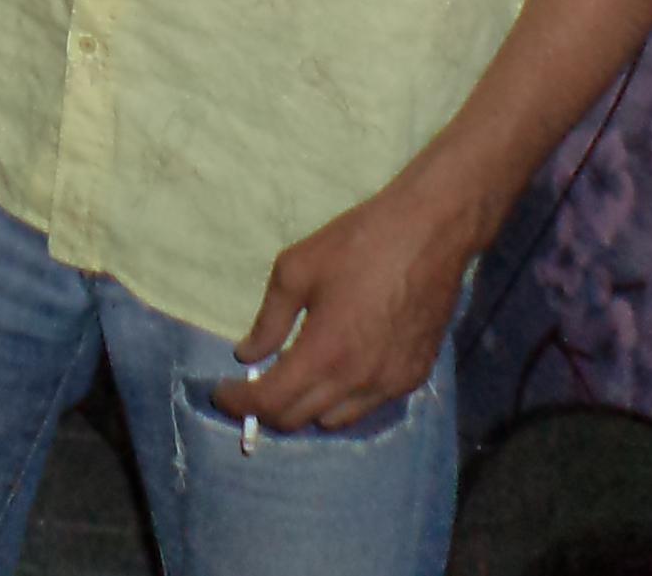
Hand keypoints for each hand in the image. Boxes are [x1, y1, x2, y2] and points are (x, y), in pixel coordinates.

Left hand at [217, 162, 484, 432]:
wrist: (429, 231)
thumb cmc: (358, 243)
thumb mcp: (296, 269)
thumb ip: (269, 320)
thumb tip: (246, 355)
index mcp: (324, 354)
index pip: (270, 401)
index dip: (239, 402)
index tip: (221, 393)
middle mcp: (357, 382)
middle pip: (298, 420)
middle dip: (267, 409)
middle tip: (251, 388)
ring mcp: (390, 385)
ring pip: (335, 420)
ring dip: (306, 408)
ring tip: (294, 378)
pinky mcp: (414, 377)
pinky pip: (368, 406)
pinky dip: (342, 400)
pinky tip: (336, 371)